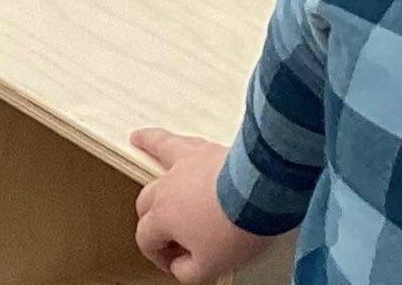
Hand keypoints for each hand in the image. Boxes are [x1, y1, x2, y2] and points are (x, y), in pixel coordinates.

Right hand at [132, 128, 274, 283]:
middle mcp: (168, 187)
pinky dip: (172, 132)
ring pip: (158, 154)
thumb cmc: (237, 227)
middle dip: (152, 219)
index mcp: (163, 217)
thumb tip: (181, 266)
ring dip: (146, 149)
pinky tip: (172, 130)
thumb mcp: (211, 266)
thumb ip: (189, 272)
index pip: (146, 238)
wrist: (264, 192)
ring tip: (137, 140)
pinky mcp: (208, 150)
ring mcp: (187, 164)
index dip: (159, 255)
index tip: (178, 263)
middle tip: (168, 232)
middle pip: (146, 202)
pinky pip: (183, 138)